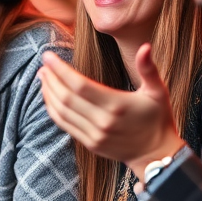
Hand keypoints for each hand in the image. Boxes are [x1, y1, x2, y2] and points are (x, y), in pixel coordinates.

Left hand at [38, 44, 183, 181]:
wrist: (156, 154)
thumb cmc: (158, 118)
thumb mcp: (158, 91)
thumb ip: (149, 68)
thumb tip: (145, 46)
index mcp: (117, 105)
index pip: (79, 85)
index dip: (60, 70)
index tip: (48, 56)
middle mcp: (102, 122)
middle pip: (66, 98)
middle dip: (51, 79)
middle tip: (43, 64)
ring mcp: (94, 135)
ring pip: (61, 112)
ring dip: (48, 93)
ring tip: (43, 76)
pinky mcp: (90, 144)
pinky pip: (65, 125)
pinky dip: (53, 109)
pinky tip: (49, 96)